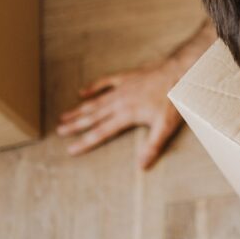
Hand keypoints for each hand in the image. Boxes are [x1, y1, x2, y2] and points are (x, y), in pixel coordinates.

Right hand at [56, 59, 185, 168]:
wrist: (180, 72)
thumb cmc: (174, 100)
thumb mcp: (166, 127)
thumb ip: (152, 146)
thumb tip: (142, 166)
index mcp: (126, 115)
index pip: (101, 132)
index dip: (85, 142)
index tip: (70, 150)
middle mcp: (119, 102)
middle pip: (92, 116)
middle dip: (75, 125)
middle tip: (59, 131)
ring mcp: (122, 88)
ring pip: (95, 101)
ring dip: (79, 110)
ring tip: (63, 116)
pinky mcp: (127, 77)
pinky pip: (105, 82)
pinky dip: (93, 87)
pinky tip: (82, 92)